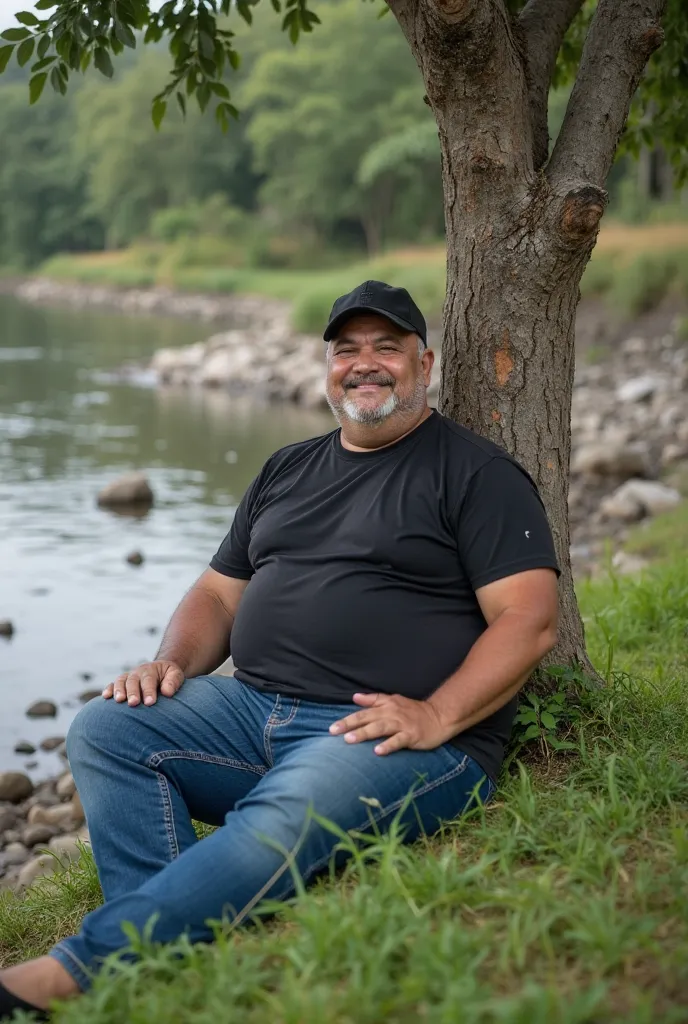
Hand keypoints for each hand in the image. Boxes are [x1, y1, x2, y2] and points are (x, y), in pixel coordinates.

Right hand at [102, 661, 184, 706]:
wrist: (160, 670)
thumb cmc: (169, 676)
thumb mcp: (175, 674)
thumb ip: (173, 682)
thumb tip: (167, 692)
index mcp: (151, 670)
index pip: (149, 680)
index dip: (148, 691)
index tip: (150, 702)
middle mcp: (138, 672)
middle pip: (133, 681)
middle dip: (132, 692)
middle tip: (133, 703)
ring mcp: (128, 677)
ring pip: (121, 681)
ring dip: (119, 690)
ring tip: (119, 700)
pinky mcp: (122, 683)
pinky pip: (113, 684)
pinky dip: (109, 689)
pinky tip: (105, 697)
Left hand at [329, 692, 452, 755]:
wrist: (439, 716)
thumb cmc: (414, 711)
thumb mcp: (394, 701)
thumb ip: (374, 700)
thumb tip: (355, 697)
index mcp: (386, 705)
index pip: (363, 712)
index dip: (347, 719)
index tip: (332, 727)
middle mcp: (391, 713)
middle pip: (367, 718)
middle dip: (349, 725)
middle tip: (333, 732)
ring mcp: (402, 724)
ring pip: (379, 728)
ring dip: (364, 733)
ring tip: (349, 740)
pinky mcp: (412, 735)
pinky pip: (398, 741)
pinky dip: (388, 745)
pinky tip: (378, 752)